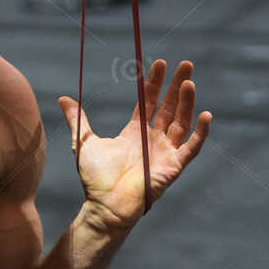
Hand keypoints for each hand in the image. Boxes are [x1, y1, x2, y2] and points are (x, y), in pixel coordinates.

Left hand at [59, 58, 209, 229]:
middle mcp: (152, 139)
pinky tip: (206, 114)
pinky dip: (200, 133)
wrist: (105, 206)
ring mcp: (164, 152)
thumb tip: (62, 98)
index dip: (154, 82)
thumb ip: (77, 119)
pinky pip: (191, 147)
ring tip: (190, 82)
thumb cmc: (95, 179)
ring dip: (187, 103)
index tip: (160, 63)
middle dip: (177, 85)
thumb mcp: (83, 143)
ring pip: (181, 122)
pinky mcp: (174, 167)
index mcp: (134, 132)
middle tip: (186, 64)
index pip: (149, 101)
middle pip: (169, 107)